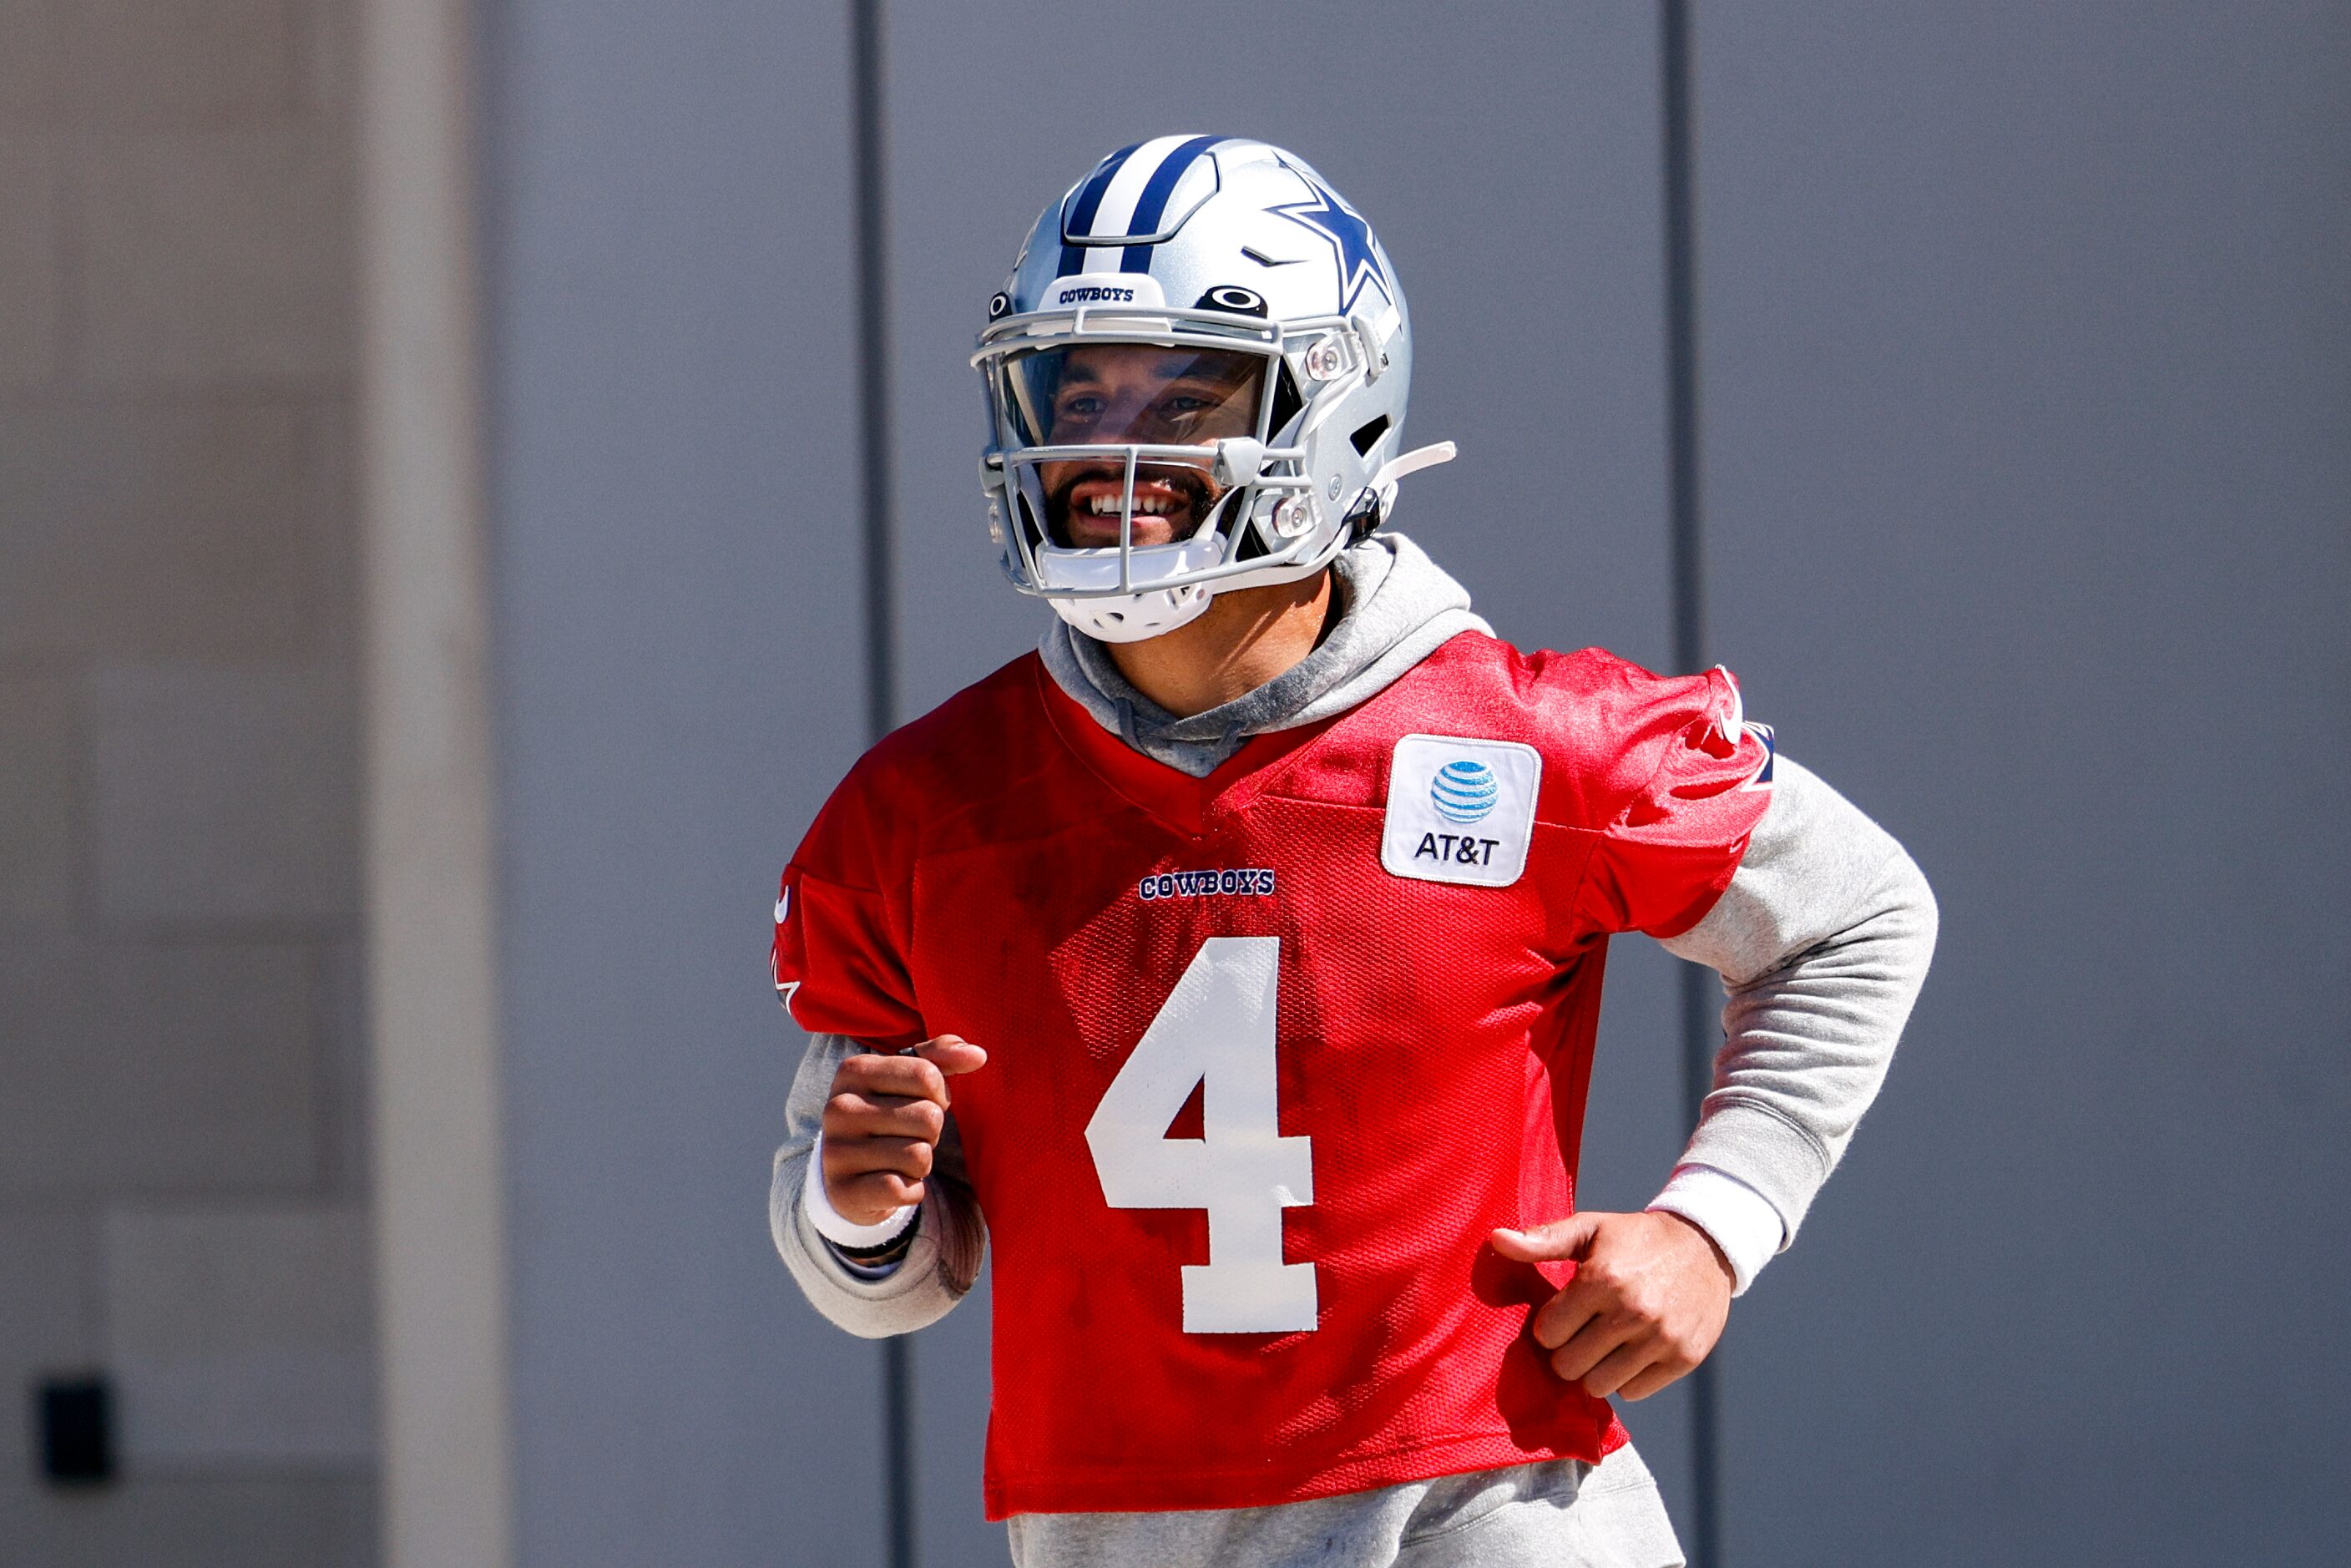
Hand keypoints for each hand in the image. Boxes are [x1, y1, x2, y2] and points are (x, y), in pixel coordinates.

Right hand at [820, 1036, 986, 1224]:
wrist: (845, 1176)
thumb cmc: (887, 1116)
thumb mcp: (907, 1079)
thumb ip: (941, 1057)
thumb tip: (978, 1055)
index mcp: (854, 1071)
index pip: (927, 1075)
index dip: (939, 1094)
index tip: (920, 1103)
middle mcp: (838, 1107)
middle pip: (928, 1117)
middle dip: (931, 1132)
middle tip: (907, 1136)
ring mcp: (837, 1151)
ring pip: (919, 1156)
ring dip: (921, 1163)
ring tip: (898, 1160)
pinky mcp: (844, 1192)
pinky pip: (904, 1190)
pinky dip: (911, 1190)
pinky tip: (892, 1183)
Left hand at [1489, 1210, 1733, 1400]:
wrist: (1706, 1244)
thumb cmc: (1636, 1239)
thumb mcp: (1590, 1228)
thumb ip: (1542, 1239)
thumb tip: (1496, 1239)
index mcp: (1603, 1279)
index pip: (1548, 1333)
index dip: (1549, 1326)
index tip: (1562, 1315)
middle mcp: (1633, 1312)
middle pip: (1569, 1366)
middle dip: (1567, 1352)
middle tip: (1580, 1334)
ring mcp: (1661, 1338)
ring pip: (1599, 1386)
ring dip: (1594, 1370)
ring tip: (1602, 1345)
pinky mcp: (1684, 1358)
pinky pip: (1633, 1392)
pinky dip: (1626, 1379)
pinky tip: (1629, 1352)